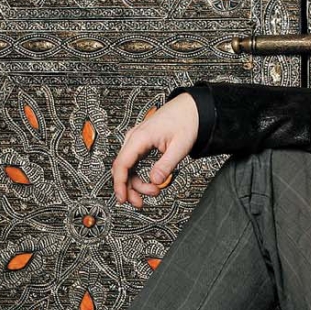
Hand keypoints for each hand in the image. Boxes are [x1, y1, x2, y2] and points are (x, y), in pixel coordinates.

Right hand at [111, 92, 199, 208]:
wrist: (191, 108)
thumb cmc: (186, 121)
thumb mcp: (180, 146)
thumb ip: (166, 165)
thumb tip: (155, 181)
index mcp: (140, 137)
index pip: (122, 164)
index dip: (119, 184)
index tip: (122, 198)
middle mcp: (134, 138)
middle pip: (122, 169)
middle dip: (130, 188)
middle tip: (141, 202)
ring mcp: (136, 140)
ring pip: (128, 167)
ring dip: (137, 183)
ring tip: (154, 191)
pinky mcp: (141, 143)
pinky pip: (134, 163)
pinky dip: (139, 175)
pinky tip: (150, 182)